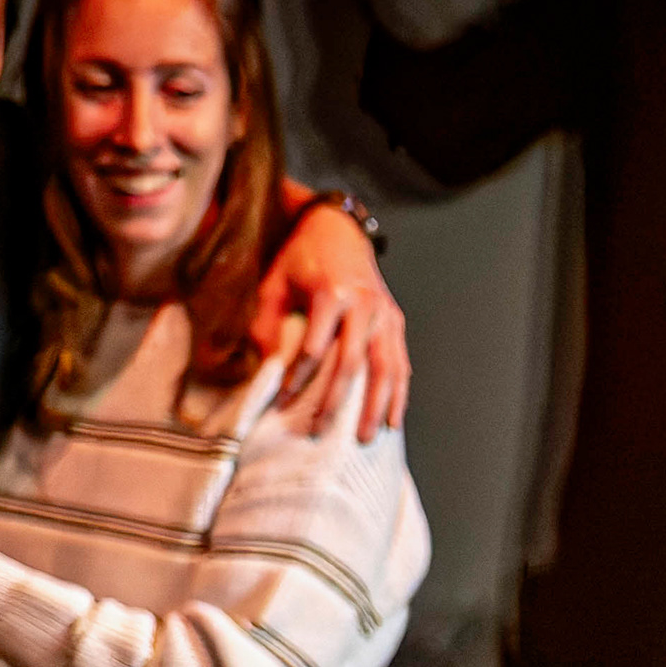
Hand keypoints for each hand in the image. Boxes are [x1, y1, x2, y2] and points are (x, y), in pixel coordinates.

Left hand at [258, 202, 410, 439]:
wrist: (339, 230)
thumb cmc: (302, 258)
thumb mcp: (274, 282)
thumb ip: (266, 322)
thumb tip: (264, 368)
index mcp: (331, 293)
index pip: (315, 347)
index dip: (298, 377)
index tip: (283, 402)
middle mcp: (364, 304)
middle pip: (353, 363)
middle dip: (337, 401)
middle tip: (322, 431)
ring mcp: (385, 314)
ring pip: (386, 367)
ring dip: (376, 406)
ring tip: (366, 437)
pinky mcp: (396, 321)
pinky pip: (400, 363)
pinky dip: (398, 394)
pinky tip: (393, 420)